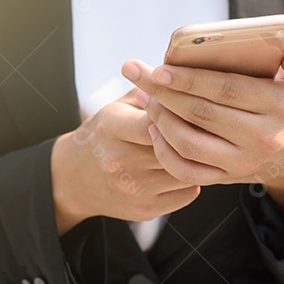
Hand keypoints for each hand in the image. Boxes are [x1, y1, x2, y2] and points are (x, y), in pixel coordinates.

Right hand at [51, 87, 201, 234]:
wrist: (73, 179)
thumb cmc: (102, 136)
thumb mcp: (116, 107)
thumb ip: (148, 90)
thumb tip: (182, 72)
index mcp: (110, 128)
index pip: (154, 121)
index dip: (178, 114)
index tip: (190, 108)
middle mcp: (119, 161)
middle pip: (175, 147)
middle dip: (195, 135)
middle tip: (209, 125)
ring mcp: (132, 190)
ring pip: (186, 171)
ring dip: (197, 158)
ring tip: (201, 145)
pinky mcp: (144, 210)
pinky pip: (187, 193)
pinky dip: (192, 178)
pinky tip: (186, 167)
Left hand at [120, 44, 283, 224]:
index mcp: (279, 106)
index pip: (226, 90)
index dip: (190, 79)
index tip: (159, 68)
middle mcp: (262, 138)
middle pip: (201, 114)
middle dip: (164, 93)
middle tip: (138, 75)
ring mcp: (242, 162)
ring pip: (190, 144)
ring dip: (161, 120)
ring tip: (146, 98)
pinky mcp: (227, 178)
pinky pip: (187, 171)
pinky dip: (165, 152)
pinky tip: (152, 128)